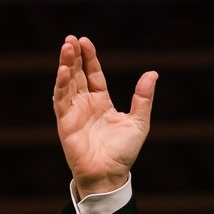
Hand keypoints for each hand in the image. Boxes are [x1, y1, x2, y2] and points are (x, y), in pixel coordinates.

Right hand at [53, 35, 158, 198]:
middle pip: (78, 74)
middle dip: (74, 56)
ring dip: (65, 64)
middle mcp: (86, 104)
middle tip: (72, 38)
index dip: (90, 58)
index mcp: (102, 102)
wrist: (110, 174)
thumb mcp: (139, 122)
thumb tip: (153, 73)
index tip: (86, 41)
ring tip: (67, 47)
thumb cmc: (124, 152)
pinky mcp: (65, 121)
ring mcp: (73, 112)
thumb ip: (143, 98)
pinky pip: (60, 99)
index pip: (94, 75)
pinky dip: (61, 84)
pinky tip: (63, 70)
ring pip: (67, 83)